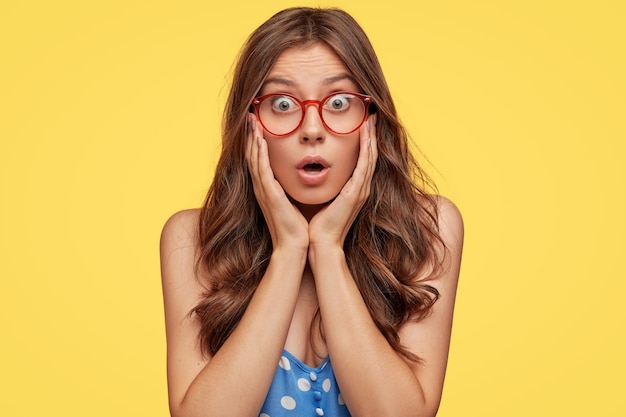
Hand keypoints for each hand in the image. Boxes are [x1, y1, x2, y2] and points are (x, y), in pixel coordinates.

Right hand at [245, 114, 308, 251]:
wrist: (294, 246)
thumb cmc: (296, 226)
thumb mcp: (292, 201)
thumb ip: (290, 188)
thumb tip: (300, 175)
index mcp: (267, 188)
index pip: (258, 158)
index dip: (255, 140)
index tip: (257, 122)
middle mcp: (262, 187)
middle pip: (251, 154)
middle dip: (250, 134)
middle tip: (249, 114)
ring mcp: (263, 190)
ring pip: (253, 158)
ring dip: (251, 138)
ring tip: (251, 120)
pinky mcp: (269, 195)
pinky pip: (261, 170)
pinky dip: (259, 153)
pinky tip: (259, 140)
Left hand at [308, 114, 377, 249]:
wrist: (320, 244)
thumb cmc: (319, 225)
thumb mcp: (324, 199)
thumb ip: (326, 186)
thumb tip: (316, 172)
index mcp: (354, 189)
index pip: (362, 159)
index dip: (365, 141)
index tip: (363, 123)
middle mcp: (361, 188)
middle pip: (370, 155)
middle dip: (371, 134)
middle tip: (372, 115)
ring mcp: (360, 191)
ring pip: (370, 158)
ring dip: (371, 137)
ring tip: (371, 119)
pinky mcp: (355, 194)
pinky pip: (364, 168)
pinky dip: (366, 151)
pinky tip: (367, 137)